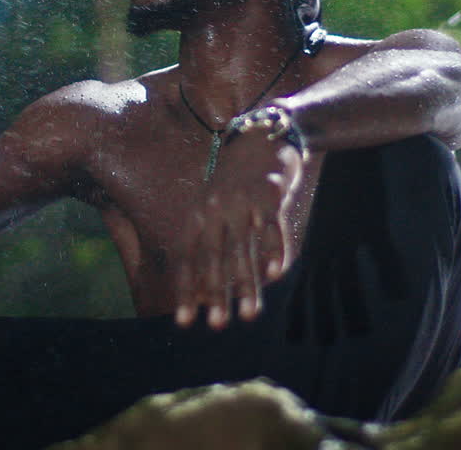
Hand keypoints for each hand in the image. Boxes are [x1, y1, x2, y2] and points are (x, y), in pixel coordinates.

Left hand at [173, 131, 304, 329]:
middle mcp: (215, 207)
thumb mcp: (213, 205)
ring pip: (243, 249)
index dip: (185, 290)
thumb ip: (209, 244)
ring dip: (247, 284)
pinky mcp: (269, 193)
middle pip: (214, 257)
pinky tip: (274, 275)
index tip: (185, 322)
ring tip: (249, 314)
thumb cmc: (236, 182)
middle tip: (218, 325)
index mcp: (197, 213)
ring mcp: (241, 199)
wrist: (262, 135)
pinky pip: (271, 228)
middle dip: (215, 294)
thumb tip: (202, 291)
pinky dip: (273, 252)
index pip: (187, 257)